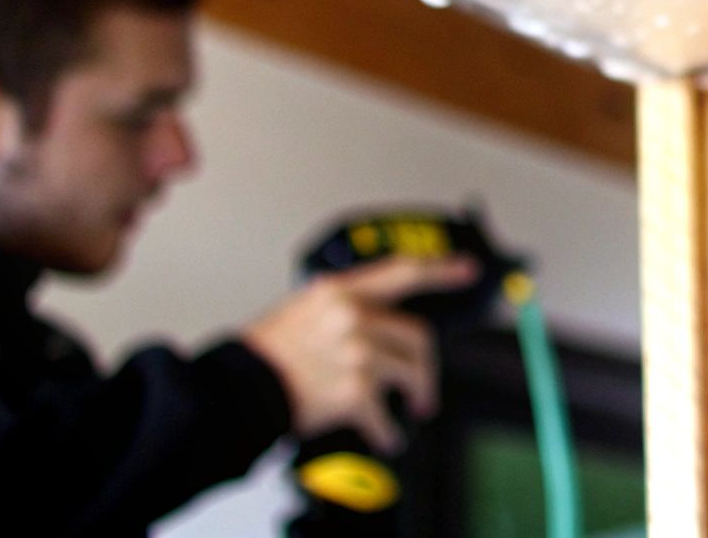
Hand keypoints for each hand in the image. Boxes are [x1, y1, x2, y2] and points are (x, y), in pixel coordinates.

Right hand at [241, 255, 477, 453]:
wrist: (239, 391)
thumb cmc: (267, 355)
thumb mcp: (304, 309)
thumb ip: (344, 307)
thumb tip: (378, 319)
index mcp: (340, 292)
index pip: (402, 273)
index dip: (440, 270)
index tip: (467, 270)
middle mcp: (353, 317)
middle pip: (418, 335)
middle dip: (425, 366)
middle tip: (424, 387)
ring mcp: (357, 353)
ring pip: (411, 374)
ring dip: (415, 396)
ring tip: (410, 410)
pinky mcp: (356, 391)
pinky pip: (388, 416)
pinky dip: (388, 432)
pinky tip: (385, 436)